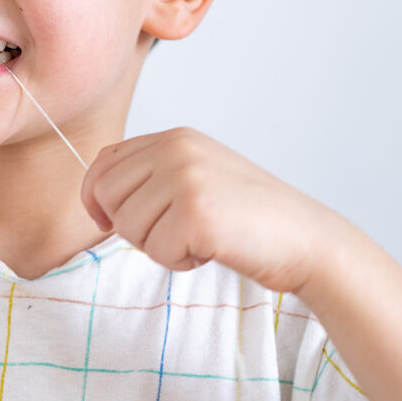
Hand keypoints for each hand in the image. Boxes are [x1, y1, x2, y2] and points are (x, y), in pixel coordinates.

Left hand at [80, 127, 349, 293]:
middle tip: (172, 233)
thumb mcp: (194, 178)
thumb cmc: (248, 218)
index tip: (106, 221)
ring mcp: (185, 178)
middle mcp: (176, 149)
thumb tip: (95, 198)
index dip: (95, 196)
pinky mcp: (195, 213)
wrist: (306, 239)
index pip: (103, 161)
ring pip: (127, 227)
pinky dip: (179, 262)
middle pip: (106, 195)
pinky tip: (212, 250)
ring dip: (158, 246)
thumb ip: (150, 176)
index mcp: (174, 138)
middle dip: (129, 226)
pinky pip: (156, 251)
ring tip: (198, 238)